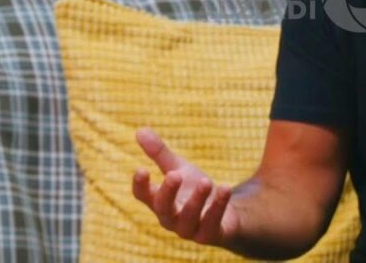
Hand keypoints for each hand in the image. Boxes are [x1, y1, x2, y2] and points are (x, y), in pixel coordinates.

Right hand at [132, 127, 239, 245]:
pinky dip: (218, 206)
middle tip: (174, 174)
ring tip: (206, 181)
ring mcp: (190, 229)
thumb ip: (160, 153)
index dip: (140, 185)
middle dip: (168, 192)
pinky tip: (225, 188)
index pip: (143, 196)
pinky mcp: (210, 234)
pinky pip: (212, 223)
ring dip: (197, 200)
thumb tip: (140, 129)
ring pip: (188, 219)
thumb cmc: (193, 190)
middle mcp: (171, 218)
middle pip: (163, 209)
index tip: (141, 169)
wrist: (223, 213)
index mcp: (160, 201)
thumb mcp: (179, 169)